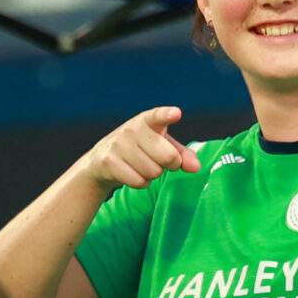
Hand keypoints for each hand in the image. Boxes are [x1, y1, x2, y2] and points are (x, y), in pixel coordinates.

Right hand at [85, 107, 201, 190]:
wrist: (102, 160)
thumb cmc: (140, 150)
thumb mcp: (162, 146)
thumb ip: (182, 155)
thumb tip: (196, 167)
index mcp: (147, 120)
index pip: (158, 116)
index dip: (167, 115)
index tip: (175, 114)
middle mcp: (132, 129)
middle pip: (168, 157)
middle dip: (169, 165)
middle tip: (159, 161)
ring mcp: (119, 144)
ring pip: (154, 172)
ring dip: (152, 175)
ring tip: (142, 166)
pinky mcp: (109, 162)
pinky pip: (139, 182)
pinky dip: (141, 183)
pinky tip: (133, 173)